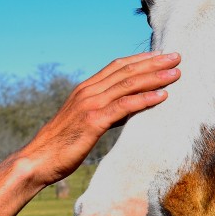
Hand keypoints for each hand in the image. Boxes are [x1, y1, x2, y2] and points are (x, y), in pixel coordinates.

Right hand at [18, 51, 180, 186]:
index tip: (161, 55)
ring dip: (155, 77)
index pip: (117, 66)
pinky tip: (163, 96)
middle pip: (126, 71)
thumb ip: (105, 110)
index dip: (141, 59)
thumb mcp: (85, 120)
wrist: (37, 160)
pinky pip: (124, 106)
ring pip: (128, 85)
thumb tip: (129, 107)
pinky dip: (145, 99)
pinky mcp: (93, 121)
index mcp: (86, 89)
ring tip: (176, 73)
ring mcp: (90, 105)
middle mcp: (88, 92)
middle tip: (177, 57)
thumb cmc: (62, 144)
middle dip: (153, 63)